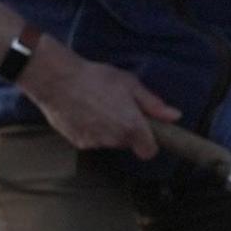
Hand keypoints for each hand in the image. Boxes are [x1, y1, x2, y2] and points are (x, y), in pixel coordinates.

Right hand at [20, 47, 179, 159]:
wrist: (57, 80)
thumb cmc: (95, 78)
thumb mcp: (130, 84)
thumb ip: (153, 104)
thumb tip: (174, 116)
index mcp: (132, 126)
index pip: (149, 151)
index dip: (149, 142)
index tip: (145, 130)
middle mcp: (115, 139)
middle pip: (128, 143)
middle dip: (127, 129)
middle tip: (117, 106)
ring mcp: (95, 143)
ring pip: (109, 141)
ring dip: (108, 129)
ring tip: (97, 105)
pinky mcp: (78, 142)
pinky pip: (91, 139)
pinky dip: (91, 129)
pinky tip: (84, 111)